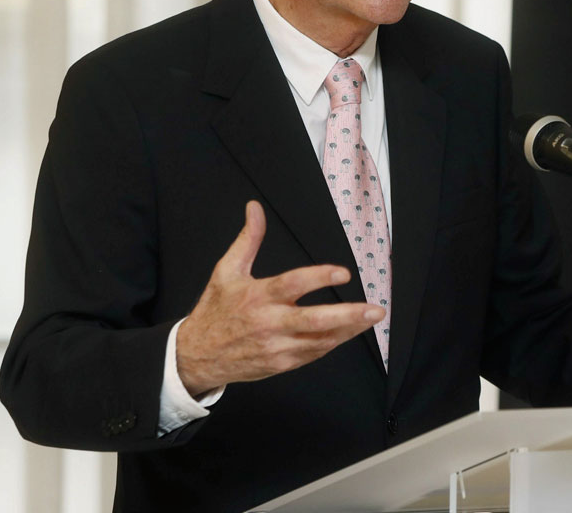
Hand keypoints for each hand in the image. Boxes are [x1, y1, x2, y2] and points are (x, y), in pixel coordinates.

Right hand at [176, 201, 383, 395]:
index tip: (344, 272)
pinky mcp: (281, 364)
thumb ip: (248, 240)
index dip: (319, 277)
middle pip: (313, 321)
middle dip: (348, 315)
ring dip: (349, 330)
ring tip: (371, 318)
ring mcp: (276, 347)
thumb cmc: (215, 310)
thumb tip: (255, 208)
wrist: (196, 356)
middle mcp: (269, 323)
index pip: (292, 285)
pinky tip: (350, 331)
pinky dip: (334, 343)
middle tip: (375, 310)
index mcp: (257, 296)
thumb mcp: (226, 271)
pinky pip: (314, 354)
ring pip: (320, 341)